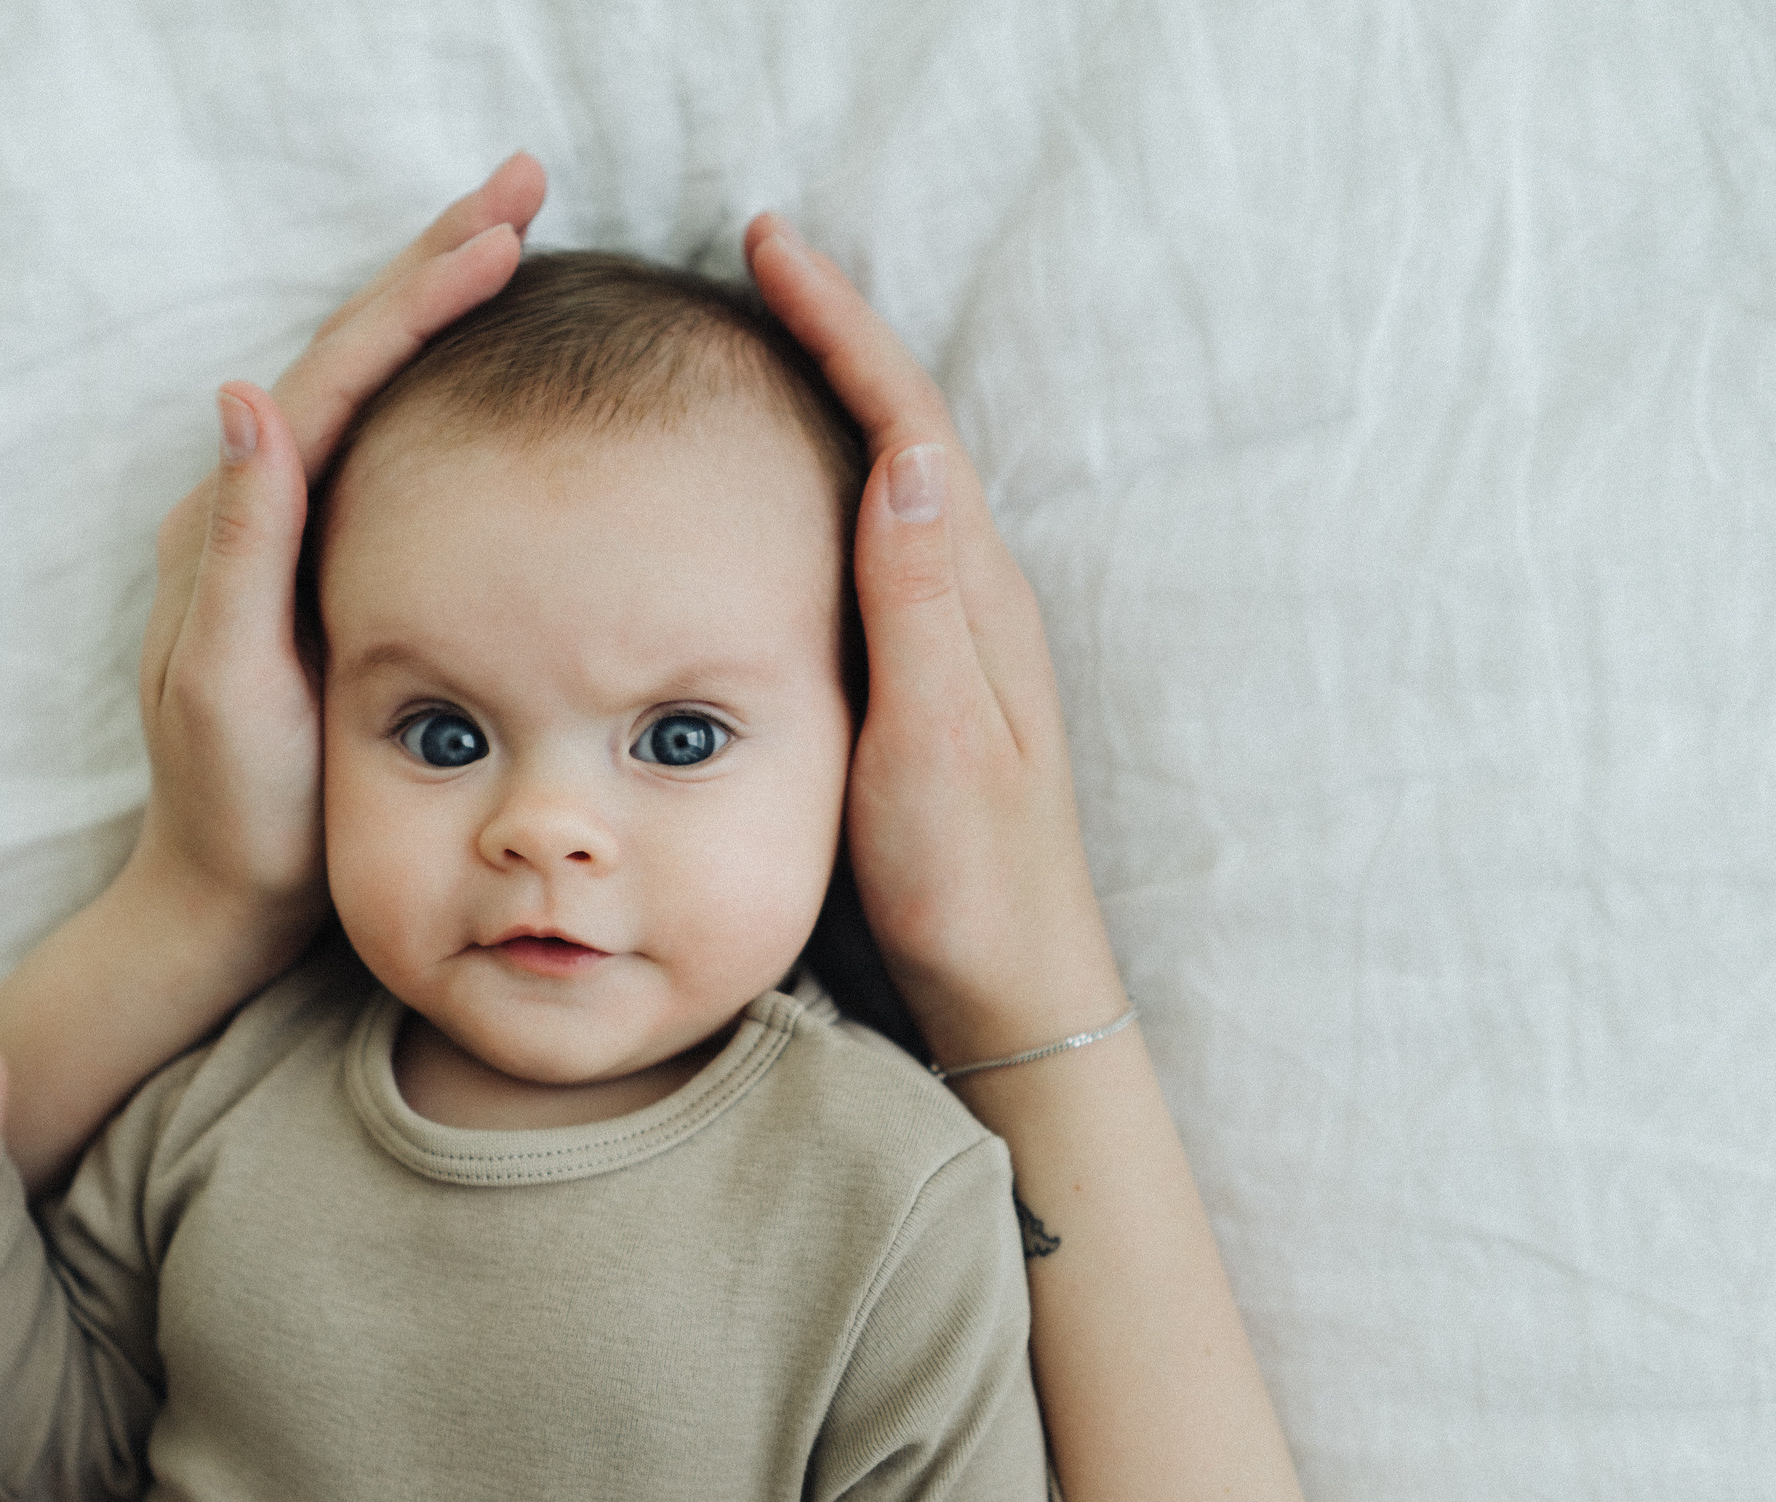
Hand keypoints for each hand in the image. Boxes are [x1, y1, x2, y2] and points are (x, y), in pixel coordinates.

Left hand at [124, 152, 546, 948]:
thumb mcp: (229, 683)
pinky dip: (434, 385)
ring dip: (435, 307)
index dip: (418, 298)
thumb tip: (242, 392)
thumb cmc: (238, 809)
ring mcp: (284, 531)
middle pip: (352, 354)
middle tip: (523, 187)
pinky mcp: (319, 566)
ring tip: (508, 239)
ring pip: (371, 388)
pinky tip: (484, 366)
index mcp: (232, 520)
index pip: (334, 374)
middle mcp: (250, 504)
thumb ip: (241, 544)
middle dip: (435, 264)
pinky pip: (381, 444)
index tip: (502, 232)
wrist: (227, 895)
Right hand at [746, 216, 1128, 1062]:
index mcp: (972, 598)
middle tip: (762, 263)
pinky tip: (792, 483)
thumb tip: (909, 455)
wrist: (1013, 979)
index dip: (840, 328)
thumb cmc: (968, 879)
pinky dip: (834, 472)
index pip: (907, 423)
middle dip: (836, 332)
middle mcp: (974, 596)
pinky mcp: (932, 670)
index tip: (771, 249)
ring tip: (765, 338)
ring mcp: (957, 632)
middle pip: (906, 423)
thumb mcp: (934, 744)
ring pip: (896, 472)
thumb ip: (919, 605)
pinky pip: (884, 532)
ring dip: (838, 392)